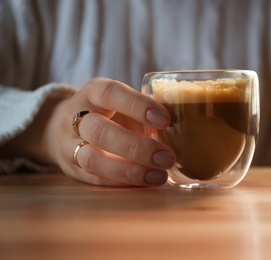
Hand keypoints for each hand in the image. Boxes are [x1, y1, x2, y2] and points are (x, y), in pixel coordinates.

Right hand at [45, 77, 174, 185]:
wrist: (66, 128)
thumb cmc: (109, 113)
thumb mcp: (123, 103)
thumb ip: (146, 111)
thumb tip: (185, 127)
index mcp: (92, 93)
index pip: (110, 93)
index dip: (137, 105)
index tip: (165, 119)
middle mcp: (76, 118)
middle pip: (99, 131)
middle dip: (136, 147)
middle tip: (168, 157)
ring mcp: (70, 145)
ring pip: (93, 159)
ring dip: (130, 170)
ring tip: (160, 176)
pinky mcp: (74, 169)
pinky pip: (96, 179)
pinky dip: (124, 182)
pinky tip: (147, 182)